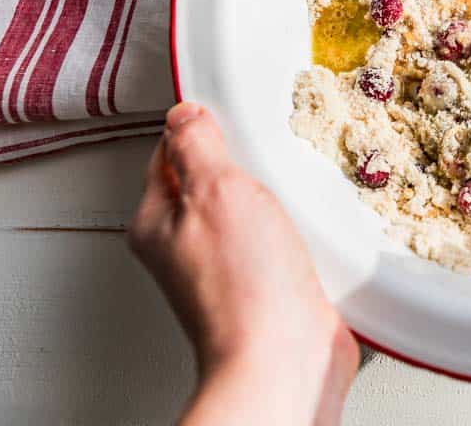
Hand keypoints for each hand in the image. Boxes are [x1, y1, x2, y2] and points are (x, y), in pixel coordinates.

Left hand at [129, 102, 357, 425]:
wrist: (285, 357)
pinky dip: (302, 228)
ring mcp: (230, 267)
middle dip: (248, 164)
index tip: (232, 118)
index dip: (202, 129)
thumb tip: (184, 114)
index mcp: (156, 223)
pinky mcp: (270, 284)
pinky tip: (314, 227)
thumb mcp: (213, 189)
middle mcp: (188, 248)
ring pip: (254, 209)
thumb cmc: (242, 285)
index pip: (169, 154)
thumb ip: (196, 144)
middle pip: (216, 180)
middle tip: (270, 157)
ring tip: (295, 192)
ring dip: (280, 198)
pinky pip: (285, 238)